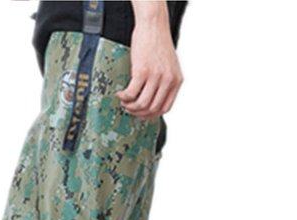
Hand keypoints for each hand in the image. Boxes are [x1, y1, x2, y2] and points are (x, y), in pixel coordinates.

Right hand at [116, 3, 183, 119]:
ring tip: (124, 101)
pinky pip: (131, 93)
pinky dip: (124, 97)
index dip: (151, 115)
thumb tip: (152, 100)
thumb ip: (165, 83)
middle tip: (130, 108)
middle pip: (152, 109)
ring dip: (130, 106)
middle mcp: (168, 80)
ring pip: (141, 104)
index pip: (165, 108)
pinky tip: (120, 93)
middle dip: (138, 113)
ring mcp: (156, 76)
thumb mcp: (169, 66)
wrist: (153, 26)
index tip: (142, 114)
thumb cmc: (158, 44)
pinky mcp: (142, 71)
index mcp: (176, 81)